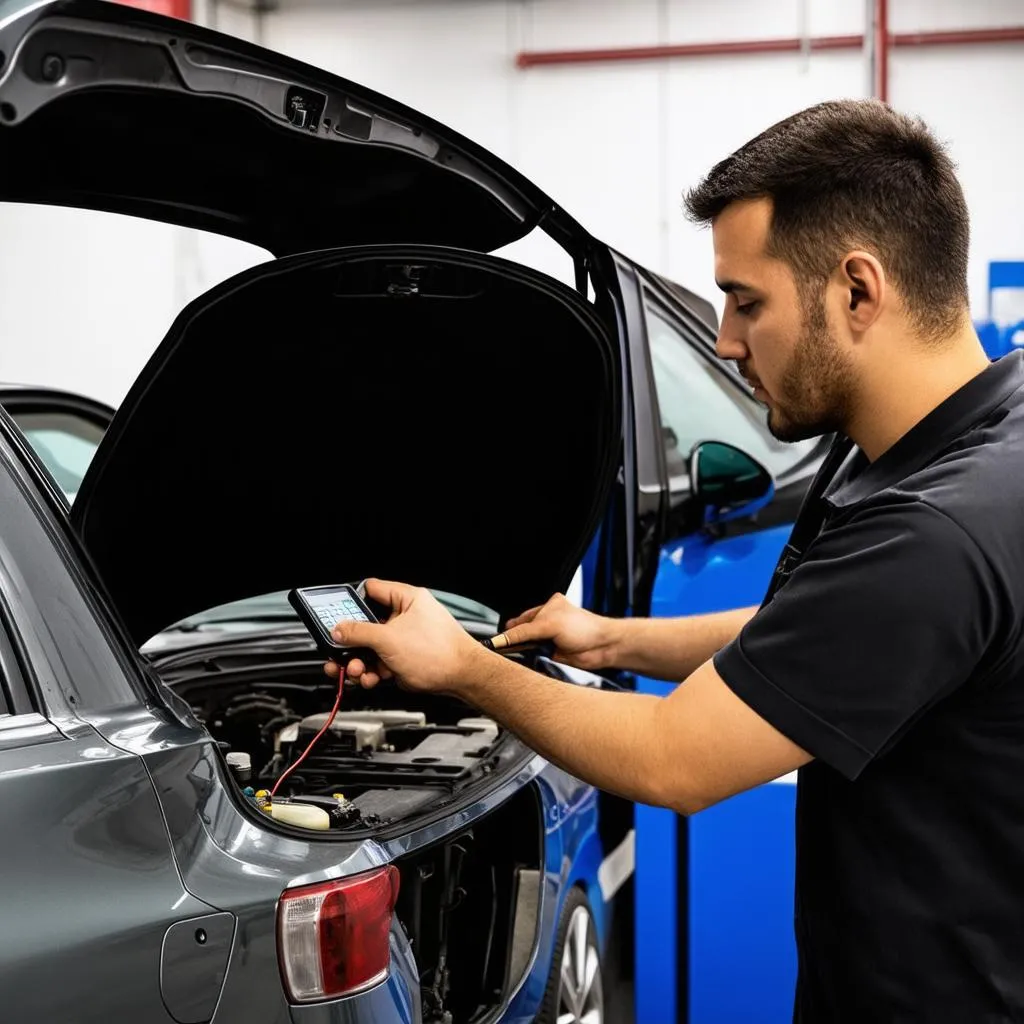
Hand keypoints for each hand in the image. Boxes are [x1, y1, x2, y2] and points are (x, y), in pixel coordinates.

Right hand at [323, 578, 480, 691]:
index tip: (335, 615)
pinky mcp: (404, 659)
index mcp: (406, 599)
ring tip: (356, 671)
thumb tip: (339, 629)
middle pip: (366, 625)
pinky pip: (379, 663)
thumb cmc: (440, 653)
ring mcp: (404, 639)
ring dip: (359, 661)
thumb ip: (360, 632)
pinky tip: (370, 679)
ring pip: (371, 648)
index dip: (351, 602)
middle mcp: (405, 616)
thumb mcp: (390, 639)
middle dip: (352, 642)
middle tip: (340, 652)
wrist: (461, 679)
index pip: (371, 590)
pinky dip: (371, 672)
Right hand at [500, 593, 620, 670]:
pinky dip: (529, 659)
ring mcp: (550, 639)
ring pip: (527, 646)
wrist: (603, 647)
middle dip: (514, 640)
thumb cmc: (585, 628)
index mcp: (548, 608)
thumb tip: (505, 637)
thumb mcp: (550, 624)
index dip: (509, 630)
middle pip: (522, 632)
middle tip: (501, 648)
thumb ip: (526, 631)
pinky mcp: (552, 655)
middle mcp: (547, 623)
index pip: (522, 620)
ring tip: (513, 655)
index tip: (495, 640)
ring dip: (521, 651)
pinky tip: (525, 660)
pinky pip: (535, 658)